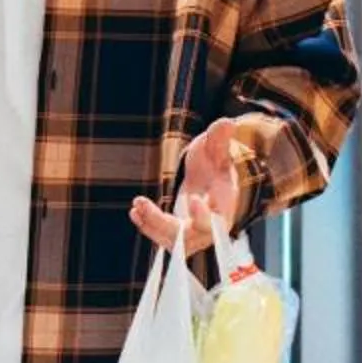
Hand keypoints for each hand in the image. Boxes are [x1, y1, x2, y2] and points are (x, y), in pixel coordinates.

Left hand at [130, 119, 250, 249]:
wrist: (210, 184)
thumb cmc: (215, 166)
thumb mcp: (217, 151)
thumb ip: (220, 139)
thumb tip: (226, 122)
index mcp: (223, 209)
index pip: (214, 221)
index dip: (203, 215)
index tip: (192, 200)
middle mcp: (208, 228)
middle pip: (188, 236)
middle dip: (162, 223)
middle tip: (140, 202)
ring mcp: (191, 235)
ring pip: (171, 240)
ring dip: (150, 224)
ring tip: (136, 204)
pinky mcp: (176, 236)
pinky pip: (161, 237)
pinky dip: (147, 226)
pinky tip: (134, 211)